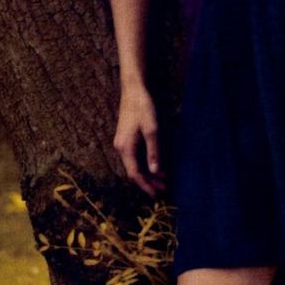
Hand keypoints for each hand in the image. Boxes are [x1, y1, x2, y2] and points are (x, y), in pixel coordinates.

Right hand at [113, 83, 165, 197]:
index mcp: (125, 148)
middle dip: (148, 182)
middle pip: (133, 171)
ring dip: (147, 173)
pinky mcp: (126, 138)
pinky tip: (155, 164)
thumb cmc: (143, 108)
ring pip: (134, 164)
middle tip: (164, 189)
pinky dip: (144, 163)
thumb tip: (155, 172)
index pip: (135, 174)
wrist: (133, 89)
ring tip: (162, 180)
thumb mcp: (152, 130)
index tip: (157, 195)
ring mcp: (122, 142)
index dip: (146, 186)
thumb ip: (154, 152)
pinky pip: (134, 157)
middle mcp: (120, 147)